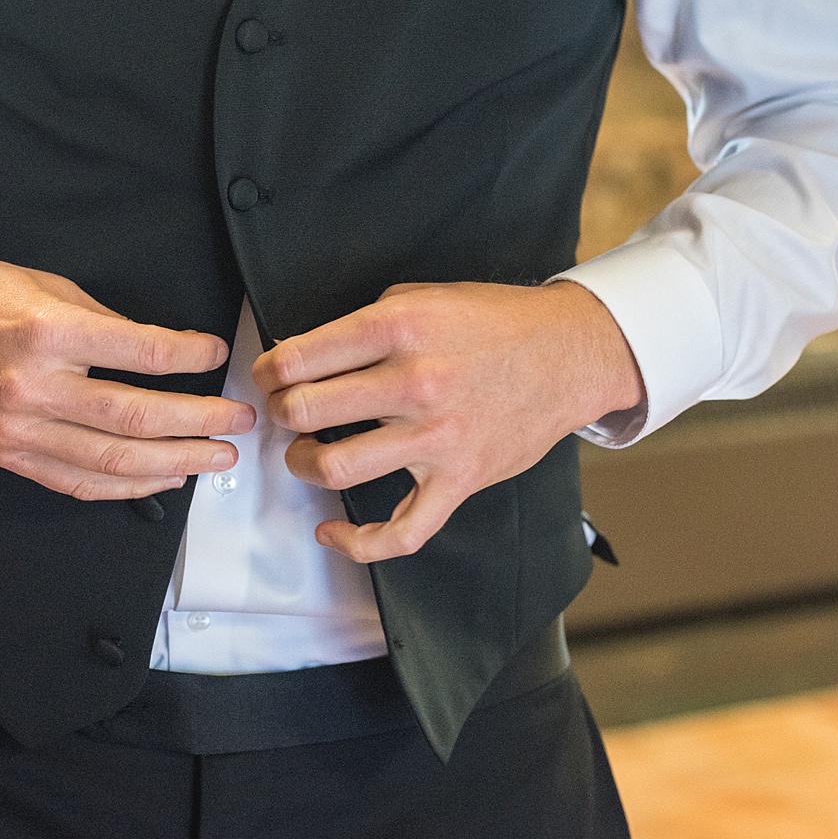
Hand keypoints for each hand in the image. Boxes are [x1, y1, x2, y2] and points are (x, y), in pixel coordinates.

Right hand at [0, 248, 253, 500]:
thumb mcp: (43, 285)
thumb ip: (102, 323)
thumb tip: (163, 352)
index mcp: (45, 332)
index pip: (141, 352)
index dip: (190, 356)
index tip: (219, 354)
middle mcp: (31, 386)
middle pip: (137, 416)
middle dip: (200, 422)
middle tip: (241, 422)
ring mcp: (15, 428)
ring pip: (113, 461)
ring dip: (175, 463)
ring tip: (217, 457)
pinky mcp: (4, 453)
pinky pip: (76, 481)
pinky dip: (126, 487)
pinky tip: (162, 478)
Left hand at [252, 281, 642, 562]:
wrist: (569, 354)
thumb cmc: (494, 322)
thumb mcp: (422, 297)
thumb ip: (365, 324)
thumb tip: (305, 354)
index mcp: (398, 328)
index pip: (299, 357)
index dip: (268, 370)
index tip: (268, 376)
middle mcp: (414, 383)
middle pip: (305, 411)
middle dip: (281, 413)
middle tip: (286, 412)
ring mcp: (437, 437)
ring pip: (335, 468)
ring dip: (303, 464)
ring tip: (307, 453)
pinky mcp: (459, 480)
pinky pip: (401, 531)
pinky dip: (357, 541)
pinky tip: (332, 531)